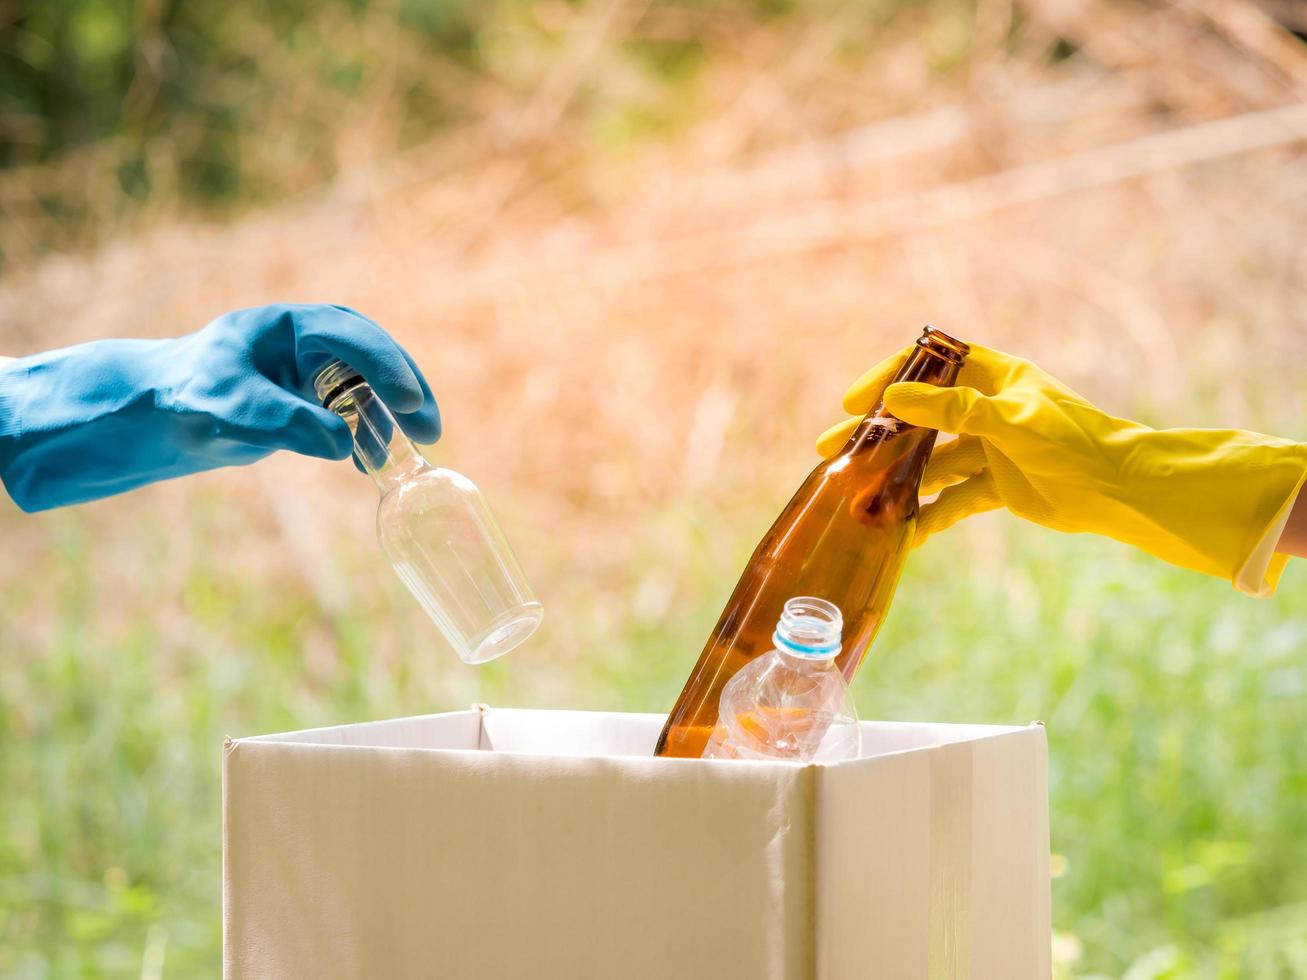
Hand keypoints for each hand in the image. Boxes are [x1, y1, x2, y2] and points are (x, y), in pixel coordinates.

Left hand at [0, 304, 439, 511]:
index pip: (351, 337)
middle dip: (404, 387)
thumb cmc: (180, 398)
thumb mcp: (227, 407)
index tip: (411, 400)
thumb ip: (284, 421)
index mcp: (288, 325)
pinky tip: (371, 462)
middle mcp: (304, 344)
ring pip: (364, 387)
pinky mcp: (303, 402)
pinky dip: (365, 434)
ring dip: (390, 416)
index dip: (387, 367)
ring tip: (412, 449)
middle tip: (430, 425)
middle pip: (371, 356)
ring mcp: (305, 372)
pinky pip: (347, 413)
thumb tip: (344, 443)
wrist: (145, 417)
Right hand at [817, 343, 1306, 595]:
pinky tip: (906, 532)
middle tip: (831, 450)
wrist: (1122, 491)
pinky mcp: (997, 485)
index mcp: (995, 377)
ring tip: (856, 495)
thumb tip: (895, 399)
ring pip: (931, 460)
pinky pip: (954, 498)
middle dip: (877, 434)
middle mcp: (987, 408)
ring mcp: (990, 447)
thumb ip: (954, 411)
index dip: (891, 378)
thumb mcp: (1012, 422)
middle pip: (920, 416)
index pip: (931, 364)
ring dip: (896, 476)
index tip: (857, 402)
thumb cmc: (1077, 442)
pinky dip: (931, 514)